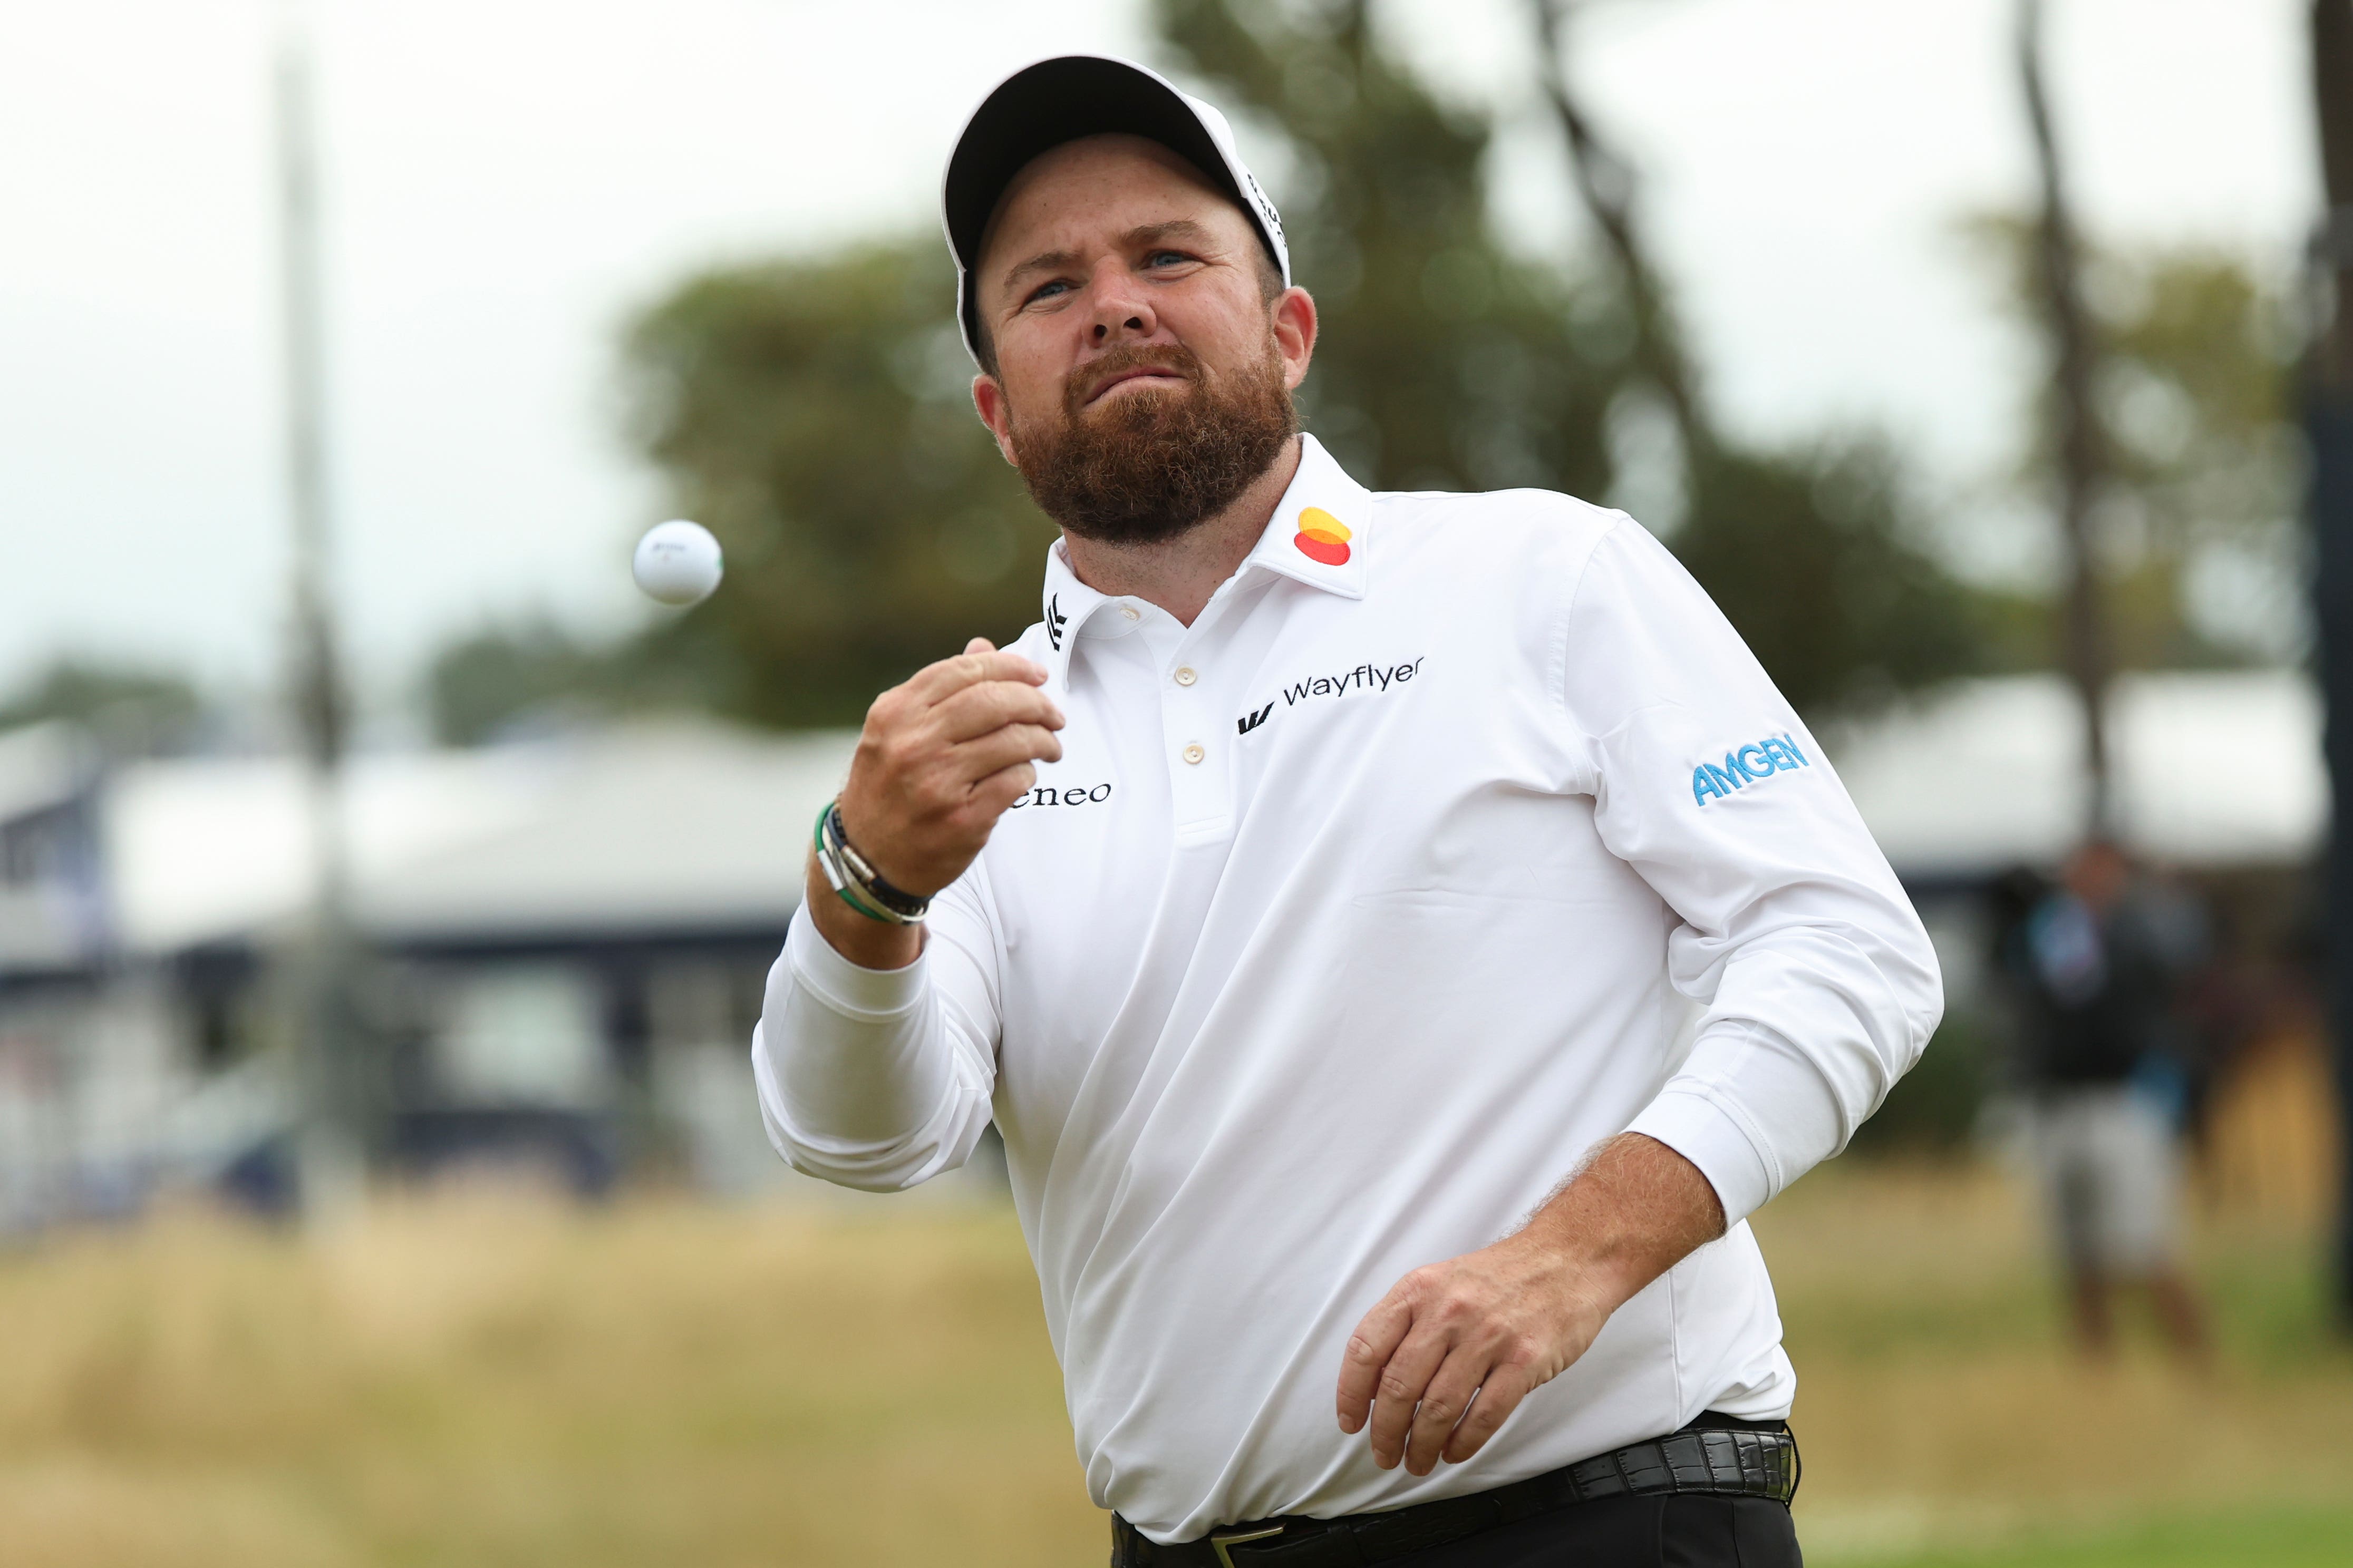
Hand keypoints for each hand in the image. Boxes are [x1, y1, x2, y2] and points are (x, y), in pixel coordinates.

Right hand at [808, 637, 1062, 968]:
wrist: (867, 861)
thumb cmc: (887, 789)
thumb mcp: (896, 732)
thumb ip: (941, 691)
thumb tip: (985, 646)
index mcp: (895, 713)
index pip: (964, 670)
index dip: (1010, 666)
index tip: (1037, 675)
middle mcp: (913, 743)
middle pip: (995, 701)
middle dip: (1037, 702)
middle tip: (1054, 714)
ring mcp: (937, 782)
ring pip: (1013, 740)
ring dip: (1043, 740)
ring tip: (1050, 746)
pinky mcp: (961, 819)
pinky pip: (1016, 781)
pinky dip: (1029, 773)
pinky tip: (1026, 775)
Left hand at [1335, 1134, 1724, 1476]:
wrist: (1567, 1259)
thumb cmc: (1503, 1276)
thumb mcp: (1442, 1282)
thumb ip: (1408, 1324)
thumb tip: (1373, 1381)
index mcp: (1418, 1291)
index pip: (1367, 1348)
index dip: (1351, 1393)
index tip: (1351, 1422)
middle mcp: (1448, 1311)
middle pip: (1399, 1387)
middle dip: (1386, 1432)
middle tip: (1384, 1454)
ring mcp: (1487, 1336)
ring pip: (1439, 1408)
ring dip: (1422, 1445)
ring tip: (1417, 1460)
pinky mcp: (1523, 1360)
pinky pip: (1484, 1415)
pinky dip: (1464, 1442)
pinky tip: (1454, 1451)